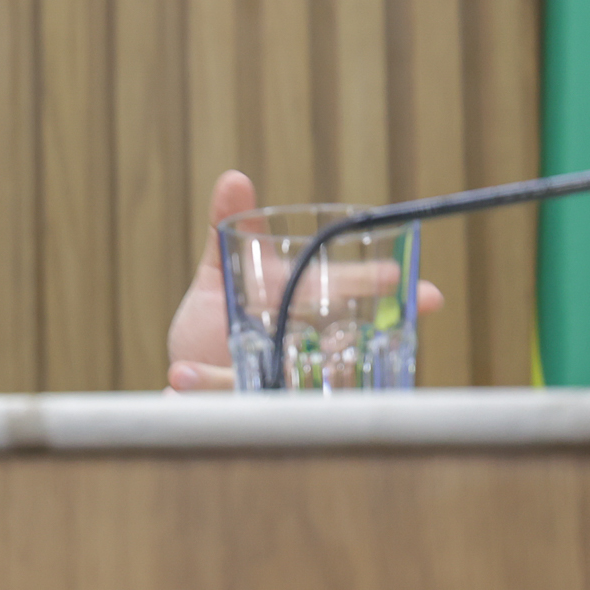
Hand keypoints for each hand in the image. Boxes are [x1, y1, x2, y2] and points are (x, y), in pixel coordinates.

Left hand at [164, 171, 443, 390]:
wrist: (182, 381)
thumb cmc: (213, 329)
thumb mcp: (219, 278)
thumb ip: (226, 231)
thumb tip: (234, 177)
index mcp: (302, 315)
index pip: (350, 298)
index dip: (378, 290)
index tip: (413, 284)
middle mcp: (302, 354)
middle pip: (339, 345)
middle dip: (356, 343)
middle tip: (345, 340)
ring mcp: (278, 386)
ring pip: (289, 384)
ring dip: (265, 371)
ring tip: (223, 359)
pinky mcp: (244, 412)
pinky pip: (229, 407)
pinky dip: (203, 389)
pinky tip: (175, 380)